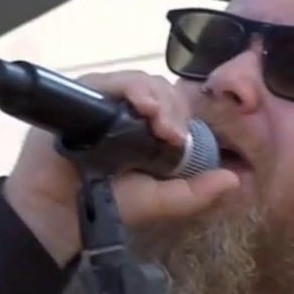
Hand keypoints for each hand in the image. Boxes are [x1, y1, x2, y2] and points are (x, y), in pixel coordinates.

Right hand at [2, 70, 239, 265]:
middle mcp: (123, 111)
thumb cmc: (104, 205)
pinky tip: (139, 106)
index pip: (171, 107)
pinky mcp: (82, 94)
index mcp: (143, 130)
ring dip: (155, 98)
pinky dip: (131, 87)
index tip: (179, 140)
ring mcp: (102, 100)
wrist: (59, 213)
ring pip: (139, 81)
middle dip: (171, 108)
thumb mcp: (159, 201)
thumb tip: (233, 180)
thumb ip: (195, 193)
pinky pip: (112, 80)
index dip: (181, 117)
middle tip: (170, 133)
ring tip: (158, 123)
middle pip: (158, 90)